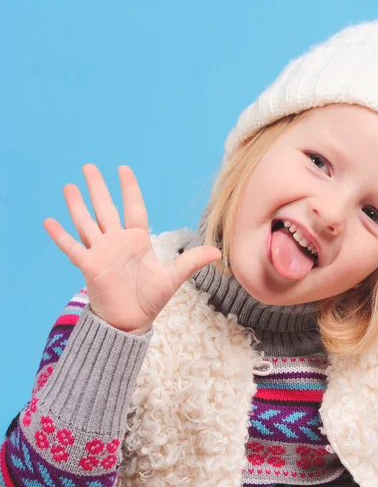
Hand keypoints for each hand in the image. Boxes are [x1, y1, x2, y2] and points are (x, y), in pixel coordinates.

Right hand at [43, 164, 221, 334]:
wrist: (131, 321)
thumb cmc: (150, 298)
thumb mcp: (173, 277)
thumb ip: (191, 261)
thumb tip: (218, 252)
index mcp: (137, 240)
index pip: (133, 208)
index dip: (129, 189)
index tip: (123, 169)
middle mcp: (117, 242)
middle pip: (106, 208)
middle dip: (98, 188)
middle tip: (88, 166)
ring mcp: (101, 252)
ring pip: (86, 222)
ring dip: (77, 205)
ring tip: (69, 186)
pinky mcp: (89, 266)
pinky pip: (72, 248)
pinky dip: (61, 236)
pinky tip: (49, 221)